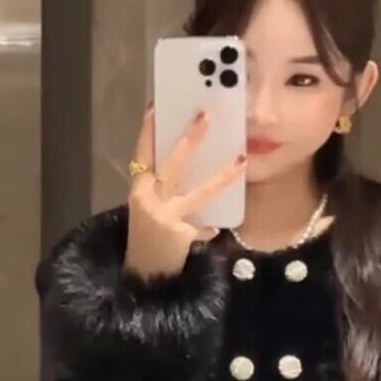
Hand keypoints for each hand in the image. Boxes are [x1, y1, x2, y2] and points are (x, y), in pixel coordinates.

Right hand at [126, 103, 246, 279]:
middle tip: (205, 116)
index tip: (155, 107)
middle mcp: (148, 199)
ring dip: (222, 177)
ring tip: (241, 160)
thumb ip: (161, 189)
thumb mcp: (147, 208)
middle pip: (172, 164)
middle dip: (189, 139)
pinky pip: (202, 226)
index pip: (142, 154)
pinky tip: (212, 232)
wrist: (143, 273)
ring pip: (199, 193)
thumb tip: (187, 161)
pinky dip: (207, 229)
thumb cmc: (147, 237)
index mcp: (138, 189)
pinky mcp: (179, 233)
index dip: (148, 132)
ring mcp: (165, 216)